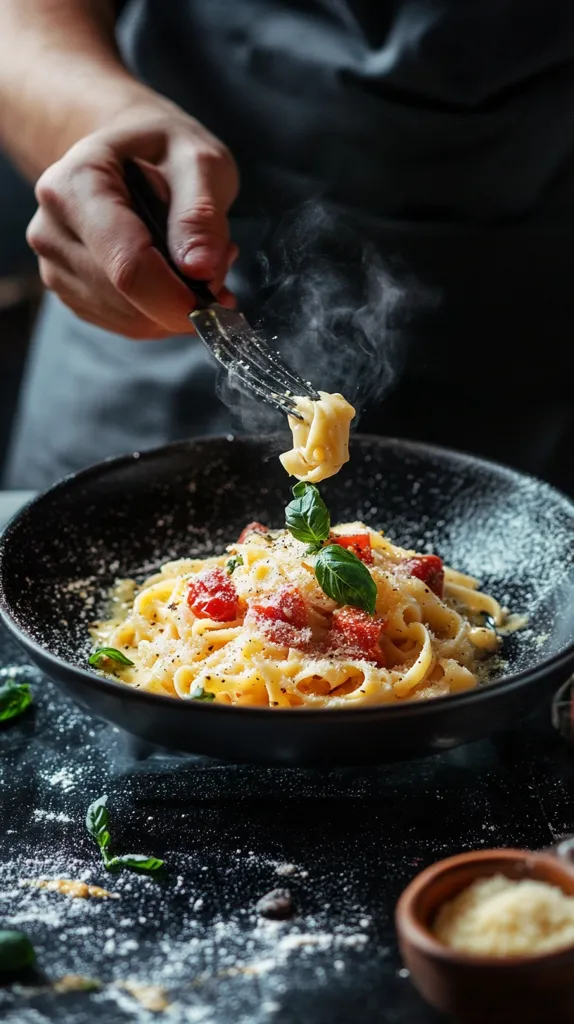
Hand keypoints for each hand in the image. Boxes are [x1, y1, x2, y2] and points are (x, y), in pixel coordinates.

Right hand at [26, 100, 238, 337]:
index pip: (127, 265)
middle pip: (126, 298)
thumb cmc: (162, 149)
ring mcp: (55, 265)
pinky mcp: (70, 291)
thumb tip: (200, 269)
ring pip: (128, 320)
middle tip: (218, 263)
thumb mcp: (198, 161)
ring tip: (194, 260)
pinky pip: (124, 325)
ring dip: (173, 306)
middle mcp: (52, 228)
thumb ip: (201, 214)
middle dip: (183, 297)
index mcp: (76, 184)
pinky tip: (172, 277)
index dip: (176, 298)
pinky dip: (158, 313)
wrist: (127, 153)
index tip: (218, 303)